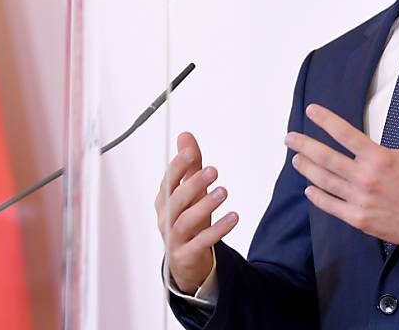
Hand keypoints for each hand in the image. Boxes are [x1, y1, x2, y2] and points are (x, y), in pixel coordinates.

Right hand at [154, 132, 238, 293]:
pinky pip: (201, 242)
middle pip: (176, 200)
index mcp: (164, 201)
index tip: (191, 151)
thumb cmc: (188, 221)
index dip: (178, 166)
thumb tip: (185, 136)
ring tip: (223, 192)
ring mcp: (174, 238)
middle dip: (193, 183)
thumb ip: (190, 165)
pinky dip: (217, 230)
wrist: (185, 262)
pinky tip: (233, 217)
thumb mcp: (191, 193)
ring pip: (185, 221)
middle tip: (213, 170)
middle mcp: (166, 218)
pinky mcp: (186, 255)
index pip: (168, 180)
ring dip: (205, 205)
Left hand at [285, 88, 398, 253]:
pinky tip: (309, 189)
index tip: (311, 110)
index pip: (345, 134)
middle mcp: (367, 179)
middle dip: (304, 146)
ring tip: (296, 159)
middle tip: (289, 138)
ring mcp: (360, 200)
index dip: (326, 120)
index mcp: (380, 158)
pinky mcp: (359, 219)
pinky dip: (317, 197)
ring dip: (307, 169)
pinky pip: (331, 206)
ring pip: (325, 182)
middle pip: (326, 158)